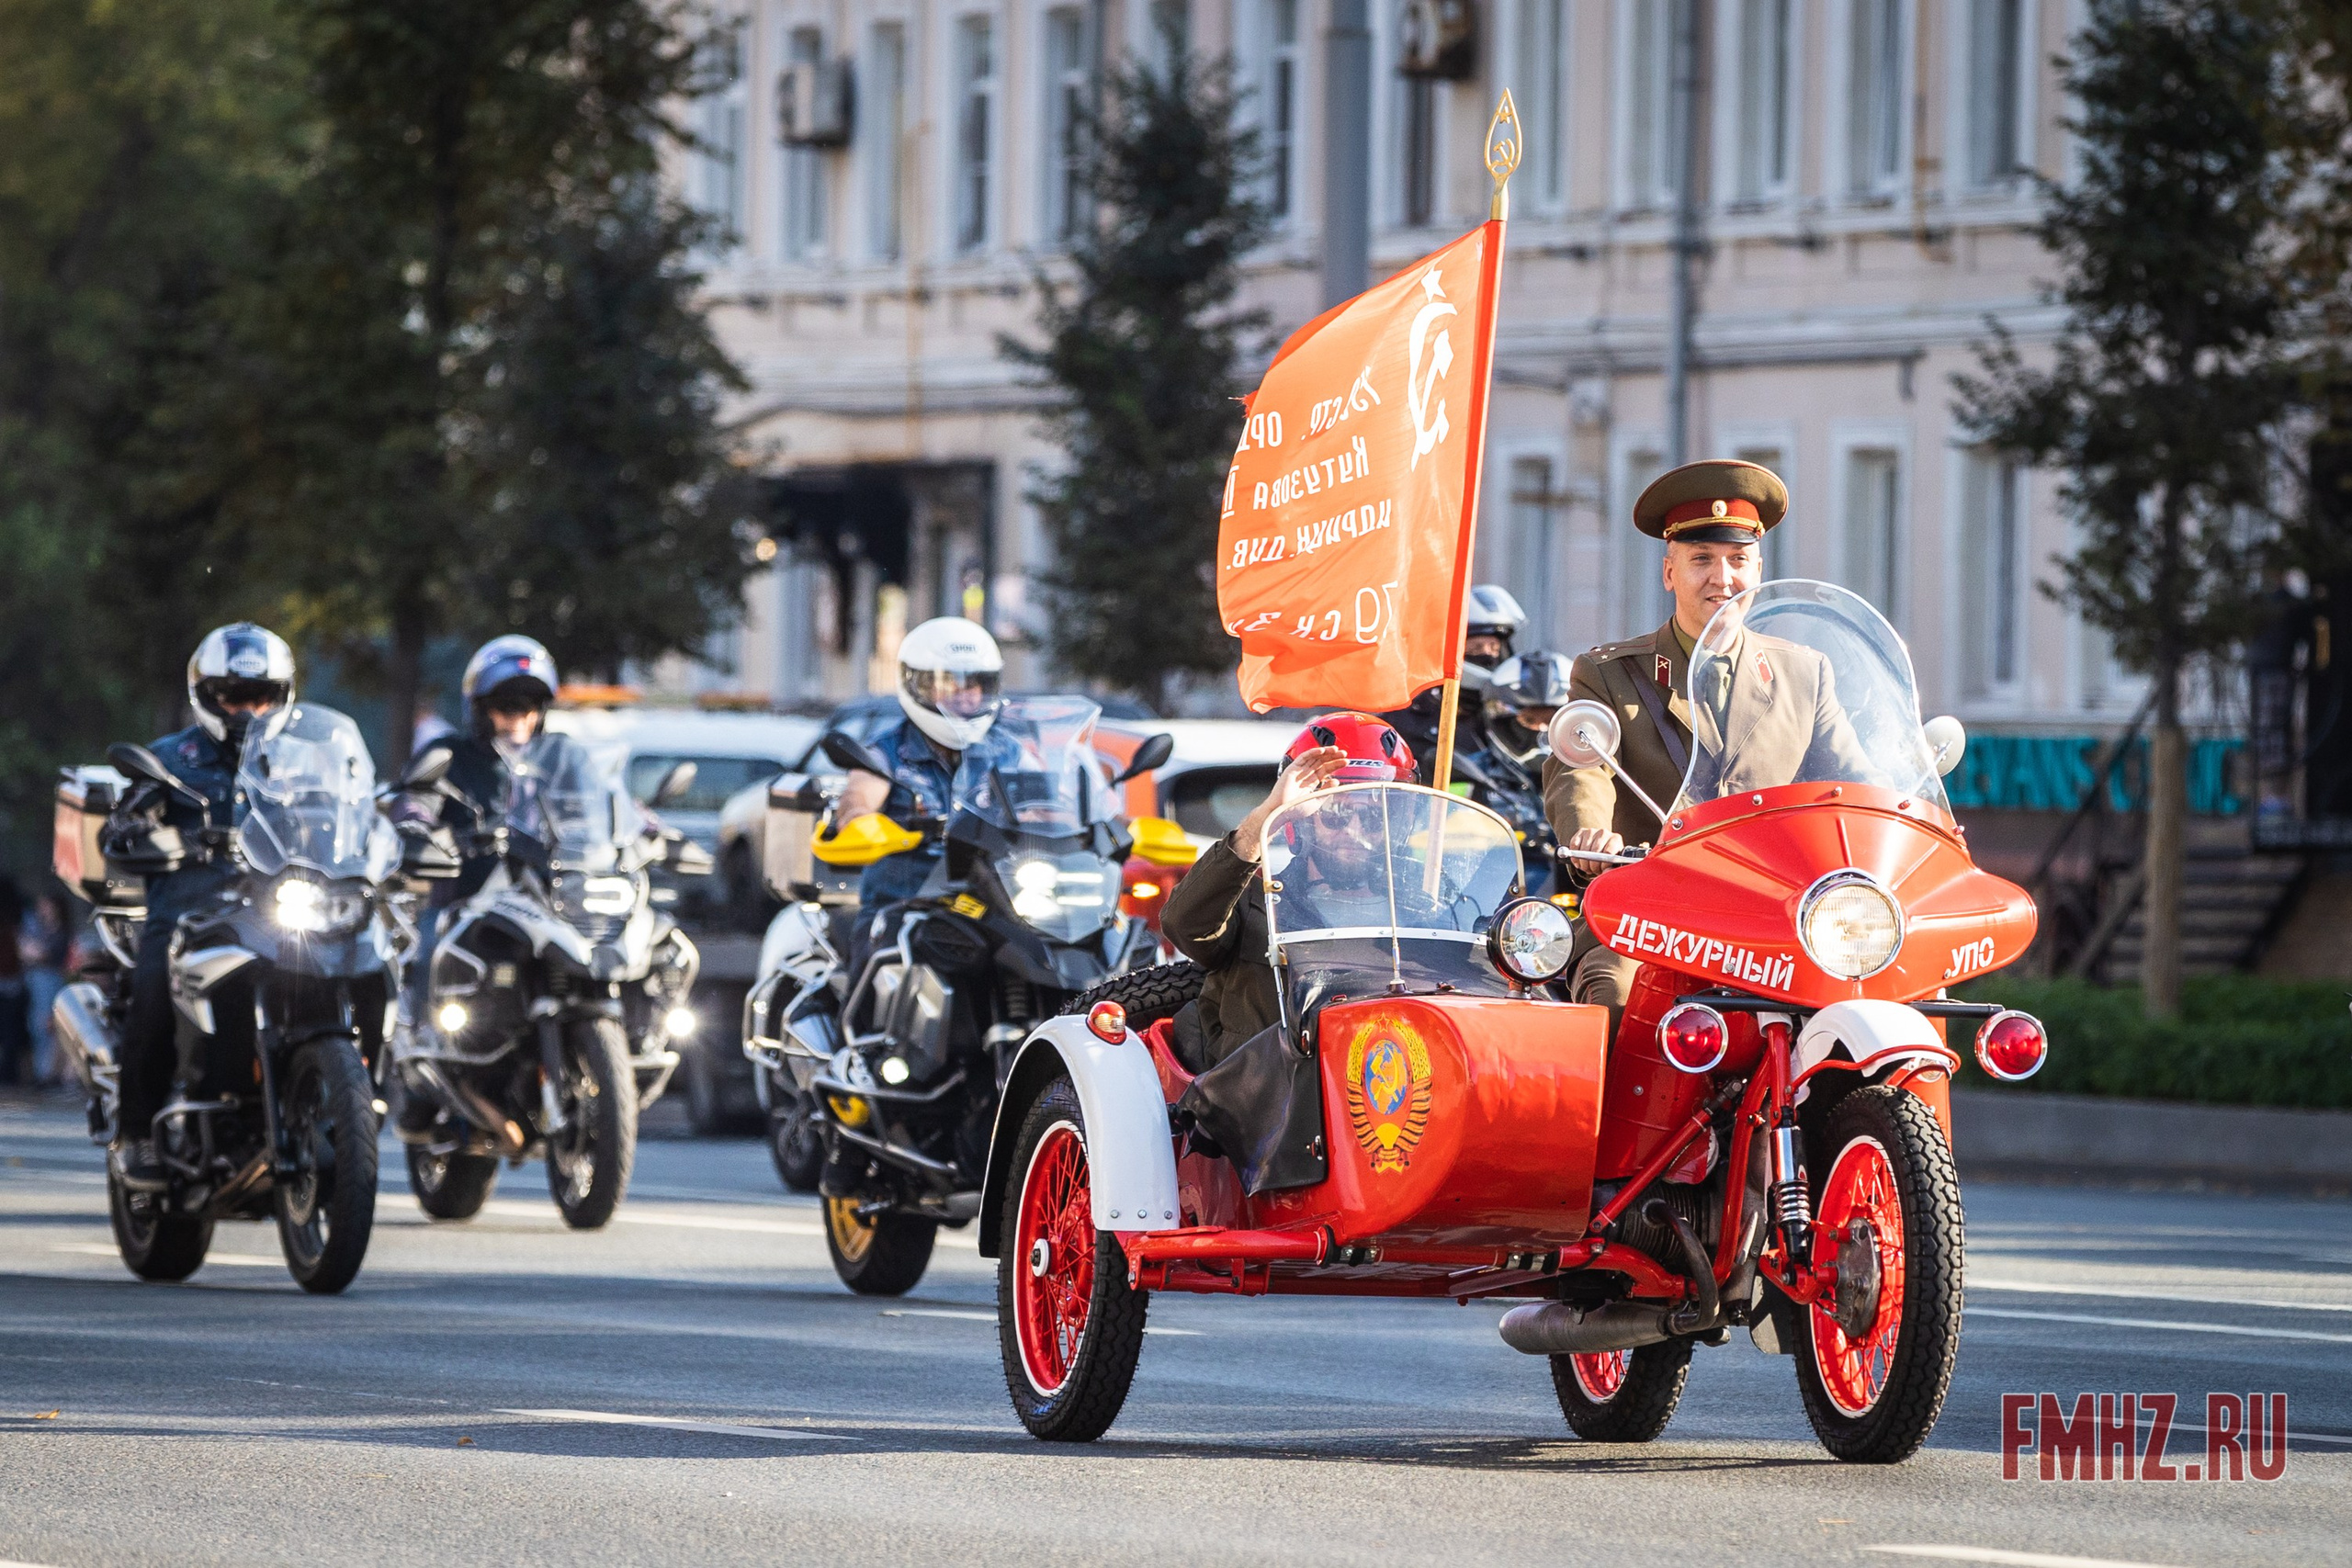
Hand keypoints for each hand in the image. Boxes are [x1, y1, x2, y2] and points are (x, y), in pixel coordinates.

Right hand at [1231, 747, 1347, 861]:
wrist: (1281, 811)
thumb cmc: (1294, 810)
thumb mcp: (1315, 802)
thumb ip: (1325, 792)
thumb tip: (1336, 781)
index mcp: (1311, 784)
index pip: (1325, 771)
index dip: (1335, 765)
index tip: (1346, 762)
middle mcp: (1305, 775)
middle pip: (1321, 762)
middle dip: (1333, 757)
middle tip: (1344, 754)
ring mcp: (1299, 771)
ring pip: (1314, 758)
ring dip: (1325, 752)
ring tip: (1336, 750)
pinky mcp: (1292, 768)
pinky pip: (1303, 757)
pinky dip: (1313, 752)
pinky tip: (1322, 750)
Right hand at [1561, 827, 1624, 878]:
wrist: (1602, 851)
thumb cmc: (1608, 859)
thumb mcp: (1613, 865)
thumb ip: (1611, 869)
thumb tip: (1606, 872)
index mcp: (1615, 839)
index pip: (1608, 852)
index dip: (1603, 864)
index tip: (1602, 870)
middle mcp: (1604, 833)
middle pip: (1595, 852)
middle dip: (1592, 865)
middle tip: (1593, 870)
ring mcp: (1592, 831)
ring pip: (1583, 850)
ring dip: (1583, 863)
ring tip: (1587, 867)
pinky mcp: (1581, 832)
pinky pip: (1574, 845)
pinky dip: (1575, 856)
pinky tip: (1579, 861)